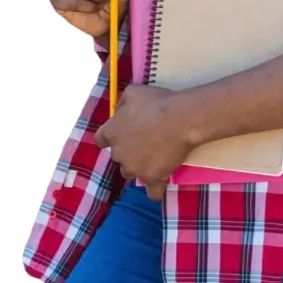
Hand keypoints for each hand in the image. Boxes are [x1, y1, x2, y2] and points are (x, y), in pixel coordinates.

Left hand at [94, 84, 193, 199]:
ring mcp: (135, 169)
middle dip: (128, 150)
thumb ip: (122, 103)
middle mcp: (119, 155)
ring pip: (131, 172)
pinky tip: (160, 183)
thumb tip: (120, 111)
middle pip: (118, 157)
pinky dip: (155, 189)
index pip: (101, 139)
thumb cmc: (157, 103)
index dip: (111, 136)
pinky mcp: (153, 179)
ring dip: (139, 166)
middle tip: (146, 139)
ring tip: (156, 155)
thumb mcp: (134, 92)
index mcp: (111, 133)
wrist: (181, 119)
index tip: (123, 131)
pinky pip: (152, 191)